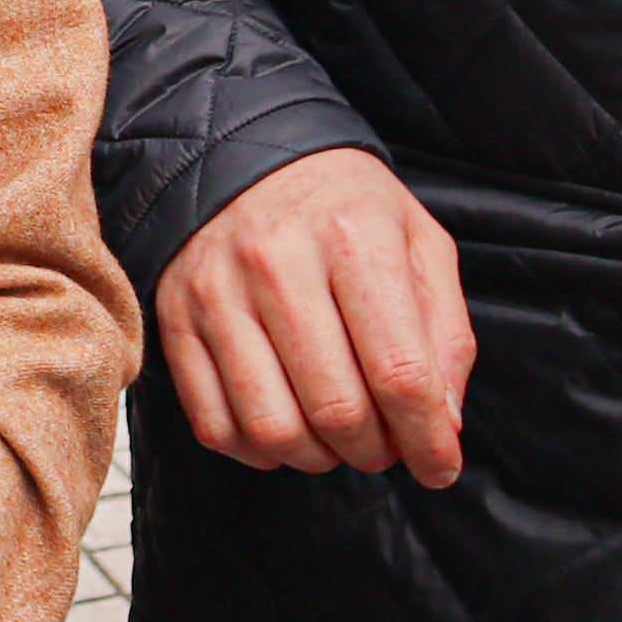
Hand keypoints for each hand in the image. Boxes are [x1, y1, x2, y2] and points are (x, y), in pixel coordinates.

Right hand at [151, 146, 471, 484]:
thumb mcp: (421, 244)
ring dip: (318, 458)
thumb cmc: (346, 208)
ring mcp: (216, 293)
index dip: (428, 439)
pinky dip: (257, 451)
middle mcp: (277, 263)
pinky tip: (286, 428)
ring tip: (337, 440)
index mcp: (353, 238)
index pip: (399, 373)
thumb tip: (444, 424)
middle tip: (387, 445)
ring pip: (272, 426)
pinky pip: (214, 423)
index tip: (439, 465)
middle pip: (337, 410)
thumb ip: (446, 334)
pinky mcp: (175, 319)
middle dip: (375, 452)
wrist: (245, 155)